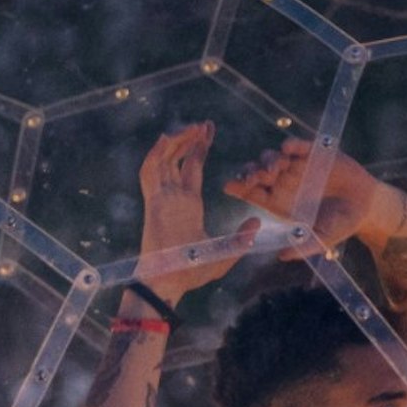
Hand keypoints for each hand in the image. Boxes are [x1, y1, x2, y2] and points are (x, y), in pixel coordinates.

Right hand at [134, 124, 243, 297]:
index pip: (192, 167)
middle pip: (177, 158)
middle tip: (203, 123)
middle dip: (189, 138)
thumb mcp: (224, 254)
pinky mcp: (153, 204)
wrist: (169, 284)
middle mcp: (173, 197)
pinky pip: (150, 174)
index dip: (199, 147)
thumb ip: (240, 239)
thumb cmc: (191, 272)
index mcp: (188, 204)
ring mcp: (162, 199)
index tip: (208, 130)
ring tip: (191, 127)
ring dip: (175, 142)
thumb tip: (256, 222)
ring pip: (163, 160)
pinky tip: (166, 139)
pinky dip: (155, 156)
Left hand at [225, 138, 391, 244]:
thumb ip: (304, 247)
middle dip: (253, 172)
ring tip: (276, 168)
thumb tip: (282, 256)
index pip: (252, 192)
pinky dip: (292, 145)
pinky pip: (298, 145)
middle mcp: (284, 182)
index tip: (229, 186)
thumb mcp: (323, 239)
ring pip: (273, 157)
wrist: (366, 206)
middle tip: (257, 177)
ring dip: (270, 160)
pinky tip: (288, 148)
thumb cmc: (341, 225)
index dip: (239, 187)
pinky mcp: (315, 152)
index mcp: (279, 202)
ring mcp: (298, 165)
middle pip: (258, 172)